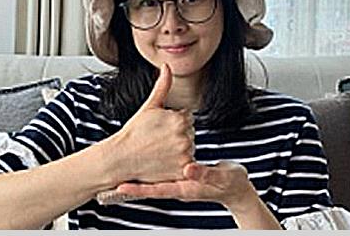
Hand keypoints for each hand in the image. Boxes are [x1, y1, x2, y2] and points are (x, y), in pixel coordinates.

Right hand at [113, 63, 194, 182]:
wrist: (121, 158)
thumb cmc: (134, 131)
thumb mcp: (150, 106)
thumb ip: (163, 85)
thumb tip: (167, 66)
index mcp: (180, 119)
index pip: (187, 118)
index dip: (172, 122)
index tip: (159, 129)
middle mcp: (185, 137)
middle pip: (189, 133)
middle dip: (177, 136)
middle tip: (157, 140)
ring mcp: (184, 155)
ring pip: (188, 149)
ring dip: (178, 151)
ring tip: (159, 152)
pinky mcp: (182, 171)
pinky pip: (188, 165)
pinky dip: (179, 165)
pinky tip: (164, 163)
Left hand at [116, 161, 254, 208]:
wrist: (237, 189)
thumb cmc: (231, 183)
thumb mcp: (221, 177)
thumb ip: (206, 173)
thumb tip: (188, 168)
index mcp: (186, 187)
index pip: (157, 190)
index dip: (139, 188)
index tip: (120, 186)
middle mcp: (180, 185)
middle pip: (151, 187)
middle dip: (133, 183)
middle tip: (111, 179)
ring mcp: (180, 181)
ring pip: (156, 179)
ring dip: (140, 175)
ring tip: (121, 170)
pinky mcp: (183, 175)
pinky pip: (164, 172)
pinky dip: (153, 167)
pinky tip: (146, 159)